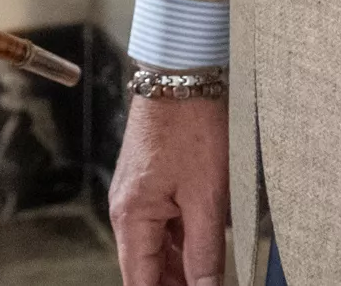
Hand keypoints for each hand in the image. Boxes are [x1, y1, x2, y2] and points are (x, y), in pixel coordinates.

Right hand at [112, 91, 230, 285]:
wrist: (181, 74)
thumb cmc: (191, 125)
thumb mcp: (207, 196)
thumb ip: (206, 252)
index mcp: (132, 216)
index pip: (140, 283)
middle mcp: (127, 210)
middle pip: (147, 269)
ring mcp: (137, 196)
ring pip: (157, 250)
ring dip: (182, 269)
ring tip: (213, 277)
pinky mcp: (151, 184)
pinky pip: (163, 227)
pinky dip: (183, 244)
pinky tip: (208, 251)